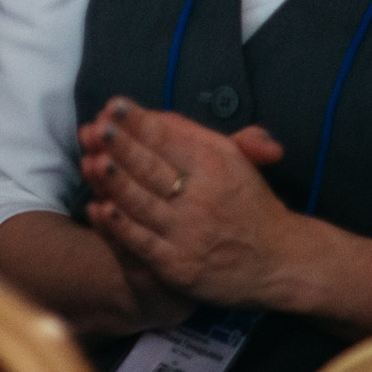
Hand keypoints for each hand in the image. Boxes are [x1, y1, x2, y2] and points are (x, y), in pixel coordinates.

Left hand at [79, 96, 299, 310]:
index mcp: (216, 164)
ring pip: (142, 202)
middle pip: (151, 167)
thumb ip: (200, 135)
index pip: (169, 138)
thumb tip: (159, 117)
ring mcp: (189, 233)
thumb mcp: (238, 160)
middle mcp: (203, 196)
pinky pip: (142, 243)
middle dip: (120, 146)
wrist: (281, 261)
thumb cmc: (250, 204)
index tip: (111, 106)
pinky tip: (98, 208)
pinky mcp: (179, 266)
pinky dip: (119, 226)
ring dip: (113, 181)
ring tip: (90, 161)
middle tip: (96, 128)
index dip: (138, 121)